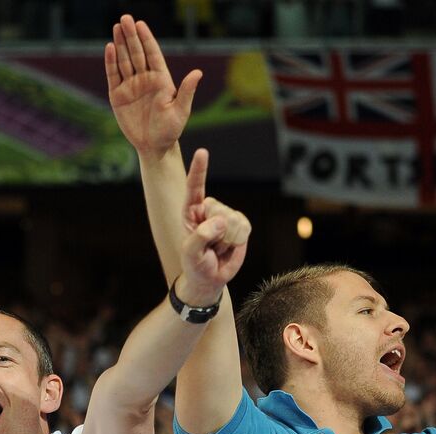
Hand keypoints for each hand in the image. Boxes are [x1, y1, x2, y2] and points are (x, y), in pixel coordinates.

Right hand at [105, 15, 200, 158]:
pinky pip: (113, 76)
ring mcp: (131, 86)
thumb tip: (198, 73)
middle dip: (131, 36)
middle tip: (125, 18)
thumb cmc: (171, 130)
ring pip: (124, 60)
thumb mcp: (181, 111)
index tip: (140, 24)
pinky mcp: (118, 96)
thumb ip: (187, 91)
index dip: (147, 39)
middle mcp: (145, 79)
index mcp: (161, 79)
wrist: (154, 147)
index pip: (153, 54)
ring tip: (116, 27)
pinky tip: (109, 48)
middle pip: (137, 53)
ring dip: (120, 44)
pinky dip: (111, 62)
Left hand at [176, 149, 248, 304]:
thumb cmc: (195, 264)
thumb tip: (219, 221)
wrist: (210, 279)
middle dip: (215, 231)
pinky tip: (230, 246)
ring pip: (232, 218)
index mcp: (191, 211)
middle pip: (217, 207)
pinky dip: (238, 240)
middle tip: (209, 246)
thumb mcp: (191, 253)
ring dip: (226, 239)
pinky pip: (244, 227)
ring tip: (218, 248)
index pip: (195, 187)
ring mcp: (226, 215)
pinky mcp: (241, 224)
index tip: (203, 152)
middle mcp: (209, 209)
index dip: (199, 170)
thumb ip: (201, 236)